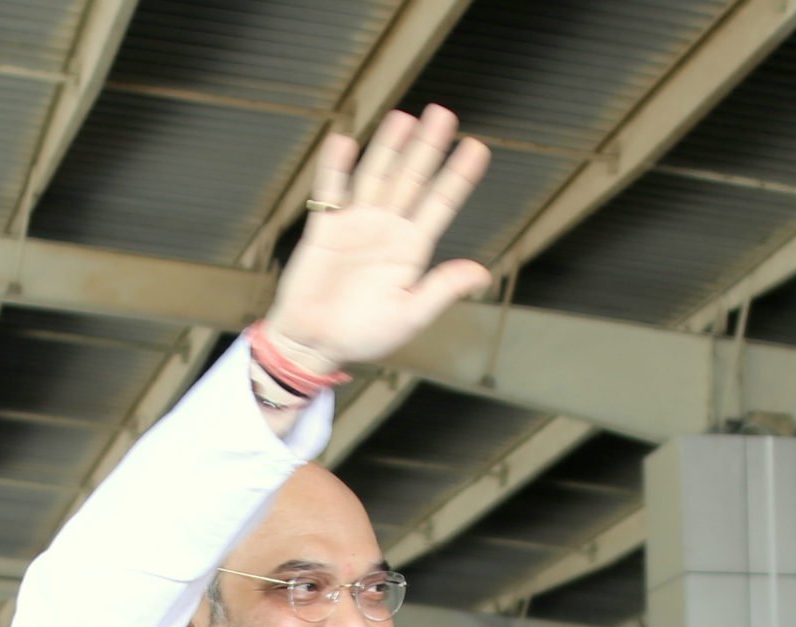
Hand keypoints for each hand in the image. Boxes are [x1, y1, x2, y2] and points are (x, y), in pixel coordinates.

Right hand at [261, 108, 493, 371]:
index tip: (477, 147)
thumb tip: (481, 272)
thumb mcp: (409, 316)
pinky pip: (330, 192)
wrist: (314, 344)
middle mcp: (387, 230)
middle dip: (427, 147)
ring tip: (403, 118)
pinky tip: (345, 141)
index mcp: (411, 249)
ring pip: (376, 176)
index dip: (458, 175)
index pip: (441, 203)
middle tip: (442, 114)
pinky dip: (336, 167)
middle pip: (411, 179)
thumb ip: (442, 289)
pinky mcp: (325, 229)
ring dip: (389, 147)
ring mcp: (356, 225)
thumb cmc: (362, 335)